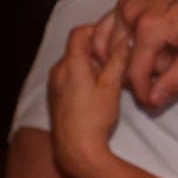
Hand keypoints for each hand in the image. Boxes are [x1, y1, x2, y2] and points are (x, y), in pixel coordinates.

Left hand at [49, 18, 129, 177]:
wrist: (74, 147)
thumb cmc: (94, 117)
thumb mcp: (111, 85)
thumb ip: (117, 60)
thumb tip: (124, 40)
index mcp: (69, 64)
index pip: (78, 33)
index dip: (97, 30)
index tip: (113, 40)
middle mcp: (56, 71)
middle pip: (76, 48)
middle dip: (96, 50)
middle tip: (115, 62)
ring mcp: (53, 84)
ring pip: (73, 63)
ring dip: (91, 64)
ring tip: (108, 79)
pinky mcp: (54, 95)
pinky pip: (68, 76)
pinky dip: (82, 76)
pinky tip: (96, 91)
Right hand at [118, 0, 177, 111]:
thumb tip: (154, 100)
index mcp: (148, 29)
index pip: (135, 75)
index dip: (146, 95)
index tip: (156, 104)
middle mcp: (129, 15)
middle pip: (121, 63)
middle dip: (144, 73)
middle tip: (171, 71)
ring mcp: (124, 5)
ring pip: (110, 47)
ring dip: (127, 60)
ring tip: (154, 62)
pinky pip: (105, 27)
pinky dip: (110, 43)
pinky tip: (129, 50)